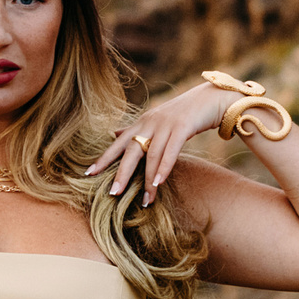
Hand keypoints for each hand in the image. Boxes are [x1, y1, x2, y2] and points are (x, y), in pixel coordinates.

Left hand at [85, 84, 228, 206]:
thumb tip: (114, 134)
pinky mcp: (182, 127)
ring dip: (148, 180)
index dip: (103, 158)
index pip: (118, 143)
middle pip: (131, 151)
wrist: (210, 98)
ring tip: (145, 200)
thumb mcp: (156, 119)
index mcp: (141, 123)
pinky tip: (159, 182)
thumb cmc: (183, 113)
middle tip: (112, 193)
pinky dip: (164, 167)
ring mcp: (166, 124)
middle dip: (121, 173)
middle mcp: (150, 123)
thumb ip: (135, 129)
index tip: (88, 174)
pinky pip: (171, 150)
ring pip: (152, 155)